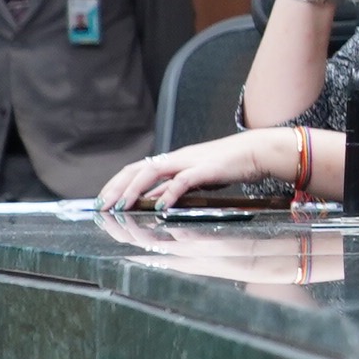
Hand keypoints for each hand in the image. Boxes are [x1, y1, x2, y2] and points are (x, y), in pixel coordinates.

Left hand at [98, 129, 302, 209]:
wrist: (257, 151)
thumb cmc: (229, 165)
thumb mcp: (196, 178)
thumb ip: (174, 188)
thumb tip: (153, 200)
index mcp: (172, 160)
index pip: (135, 169)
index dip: (115, 184)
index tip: (102, 200)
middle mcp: (175, 158)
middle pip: (136, 169)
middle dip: (115, 188)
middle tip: (101, 207)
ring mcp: (189, 162)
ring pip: (152, 172)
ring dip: (133, 190)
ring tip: (120, 207)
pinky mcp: (206, 169)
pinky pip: (182, 180)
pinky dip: (168, 193)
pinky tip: (159, 207)